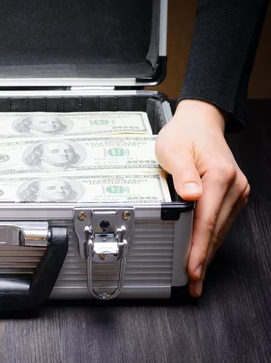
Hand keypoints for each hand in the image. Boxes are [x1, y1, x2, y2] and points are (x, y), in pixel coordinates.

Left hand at [155, 99, 248, 297]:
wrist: (200, 123)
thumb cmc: (184, 135)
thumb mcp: (173, 149)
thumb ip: (181, 172)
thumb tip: (191, 194)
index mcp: (220, 175)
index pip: (207, 220)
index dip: (198, 248)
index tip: (192, 268)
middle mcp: (233, 186)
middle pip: (215, 231)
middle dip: (203, 260)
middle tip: (193, 284)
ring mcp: (235, 192)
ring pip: (220, 231)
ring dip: (207, 254)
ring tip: (196, 278)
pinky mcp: (231, 196)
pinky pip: (220, 224)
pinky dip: (210, 241)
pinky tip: (203, 256)